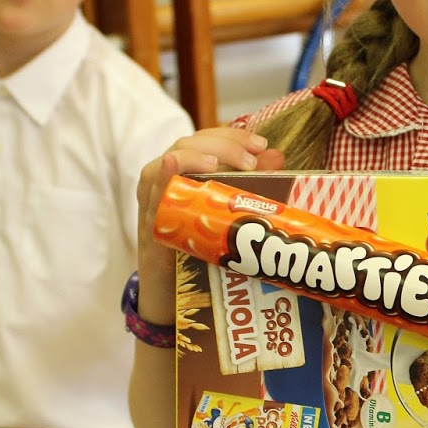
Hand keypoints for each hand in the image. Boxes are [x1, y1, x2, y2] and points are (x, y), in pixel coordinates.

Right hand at [136, 126, 283, 322]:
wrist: (173, 290)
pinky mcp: (150, 223)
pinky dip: (162, 174)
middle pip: (188, 145)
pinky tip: (172, 163)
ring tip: (215, 164)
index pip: (206, 139)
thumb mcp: (226, 213)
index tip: (261, 145)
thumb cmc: (200, 247)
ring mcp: (154, 199)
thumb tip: (277, 157)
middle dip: (221, 147)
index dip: (232, 136)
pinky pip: (152, 193)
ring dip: (193, 157)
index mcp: (186, 172)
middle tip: (250, 161)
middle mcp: (166, 179)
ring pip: (168, 162)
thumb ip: (250, 184)